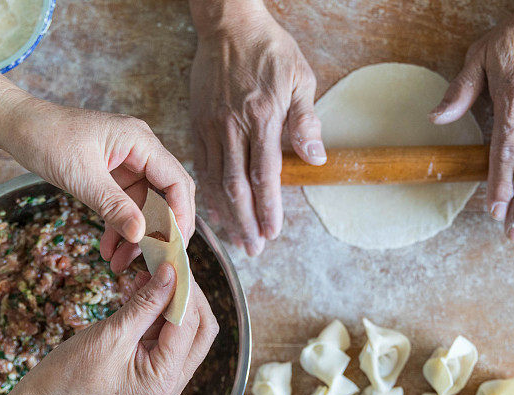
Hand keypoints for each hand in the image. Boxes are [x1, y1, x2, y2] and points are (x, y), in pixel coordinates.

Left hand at [3, 98, 195, 271]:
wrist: (15, 126)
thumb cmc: (46, 138)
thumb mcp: (81, 176)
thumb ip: (114, 206)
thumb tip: (140, 234)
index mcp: (141, 142)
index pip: (177, 182)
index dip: (182, 215)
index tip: (176, 245)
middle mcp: (141, 151)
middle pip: (167, 196)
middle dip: (160, 230)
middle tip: (156, 259)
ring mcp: (128, 163)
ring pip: (145, 206)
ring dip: (136, 234)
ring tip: (121, 262)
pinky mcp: (114, 175)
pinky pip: (126, 205)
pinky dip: (119, 227)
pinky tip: (109, 248)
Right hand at [21, 263, 218, 394]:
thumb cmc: (74, 373)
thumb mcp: (113, 333)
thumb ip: (146, 303)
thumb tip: (172, 272)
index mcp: (165, 379)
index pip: (190, 326)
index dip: (185, 290)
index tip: (174, 260)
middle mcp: (174, 379)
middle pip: (201, 329)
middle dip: (189, 295)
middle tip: (173, 265)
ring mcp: (167, 372)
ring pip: (187, 327)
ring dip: (175, 298)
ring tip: (156, 270)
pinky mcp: (156, 363)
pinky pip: (168, 330)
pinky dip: (161, 308)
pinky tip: (146, 286)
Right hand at [190, 3, 324, 255]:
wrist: (229, 24)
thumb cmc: (270, 51)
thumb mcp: (300, 80)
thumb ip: (306, 122)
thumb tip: (316, 159)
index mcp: (262, 116)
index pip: (265, 174)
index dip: (268, 208)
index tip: (272, 233)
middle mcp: (233, 125)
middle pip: (236, 185)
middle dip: (245, 222)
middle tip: (253, 250)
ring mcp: (211, 125)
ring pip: (214, 180)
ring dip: (225, 214)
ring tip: (235, 240)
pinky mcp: (196, 122)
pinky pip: (200, 164)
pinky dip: (206, 191)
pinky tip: (213, 210)